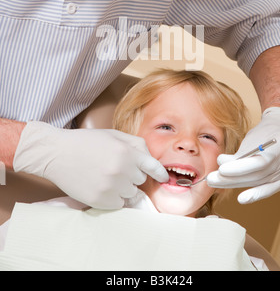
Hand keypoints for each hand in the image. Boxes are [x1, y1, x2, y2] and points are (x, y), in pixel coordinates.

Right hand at [13, 121, 168, 208]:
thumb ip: (135, 144)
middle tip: (115, 167)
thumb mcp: (113, 134)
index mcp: (126, 152)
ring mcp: (111, 187)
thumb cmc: (85, 142)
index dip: (159, 173)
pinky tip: (100, 185)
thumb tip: (150, 158)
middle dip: (132, 174)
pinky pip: (118, 204)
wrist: (56, 153)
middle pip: (140, 180)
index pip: (153, 166)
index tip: (163, 178)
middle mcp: (122, 170)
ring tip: (106, 176)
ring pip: (130, 193)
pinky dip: (113, 198)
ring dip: (123, 187)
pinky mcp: (100, 200)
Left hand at [207, 107, 279, 203]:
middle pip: (257, 175)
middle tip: (211, 179)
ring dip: (236, 184)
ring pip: (259, 182)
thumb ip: (240, 152)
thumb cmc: (267, 131)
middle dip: (232, 178)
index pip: (260, 162)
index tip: (221, 169)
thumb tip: (221, 163)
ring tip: (217, 183)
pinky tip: (242, 198)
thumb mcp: (253, 136)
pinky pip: (269, 189)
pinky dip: (255, 193)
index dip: (240, 168)